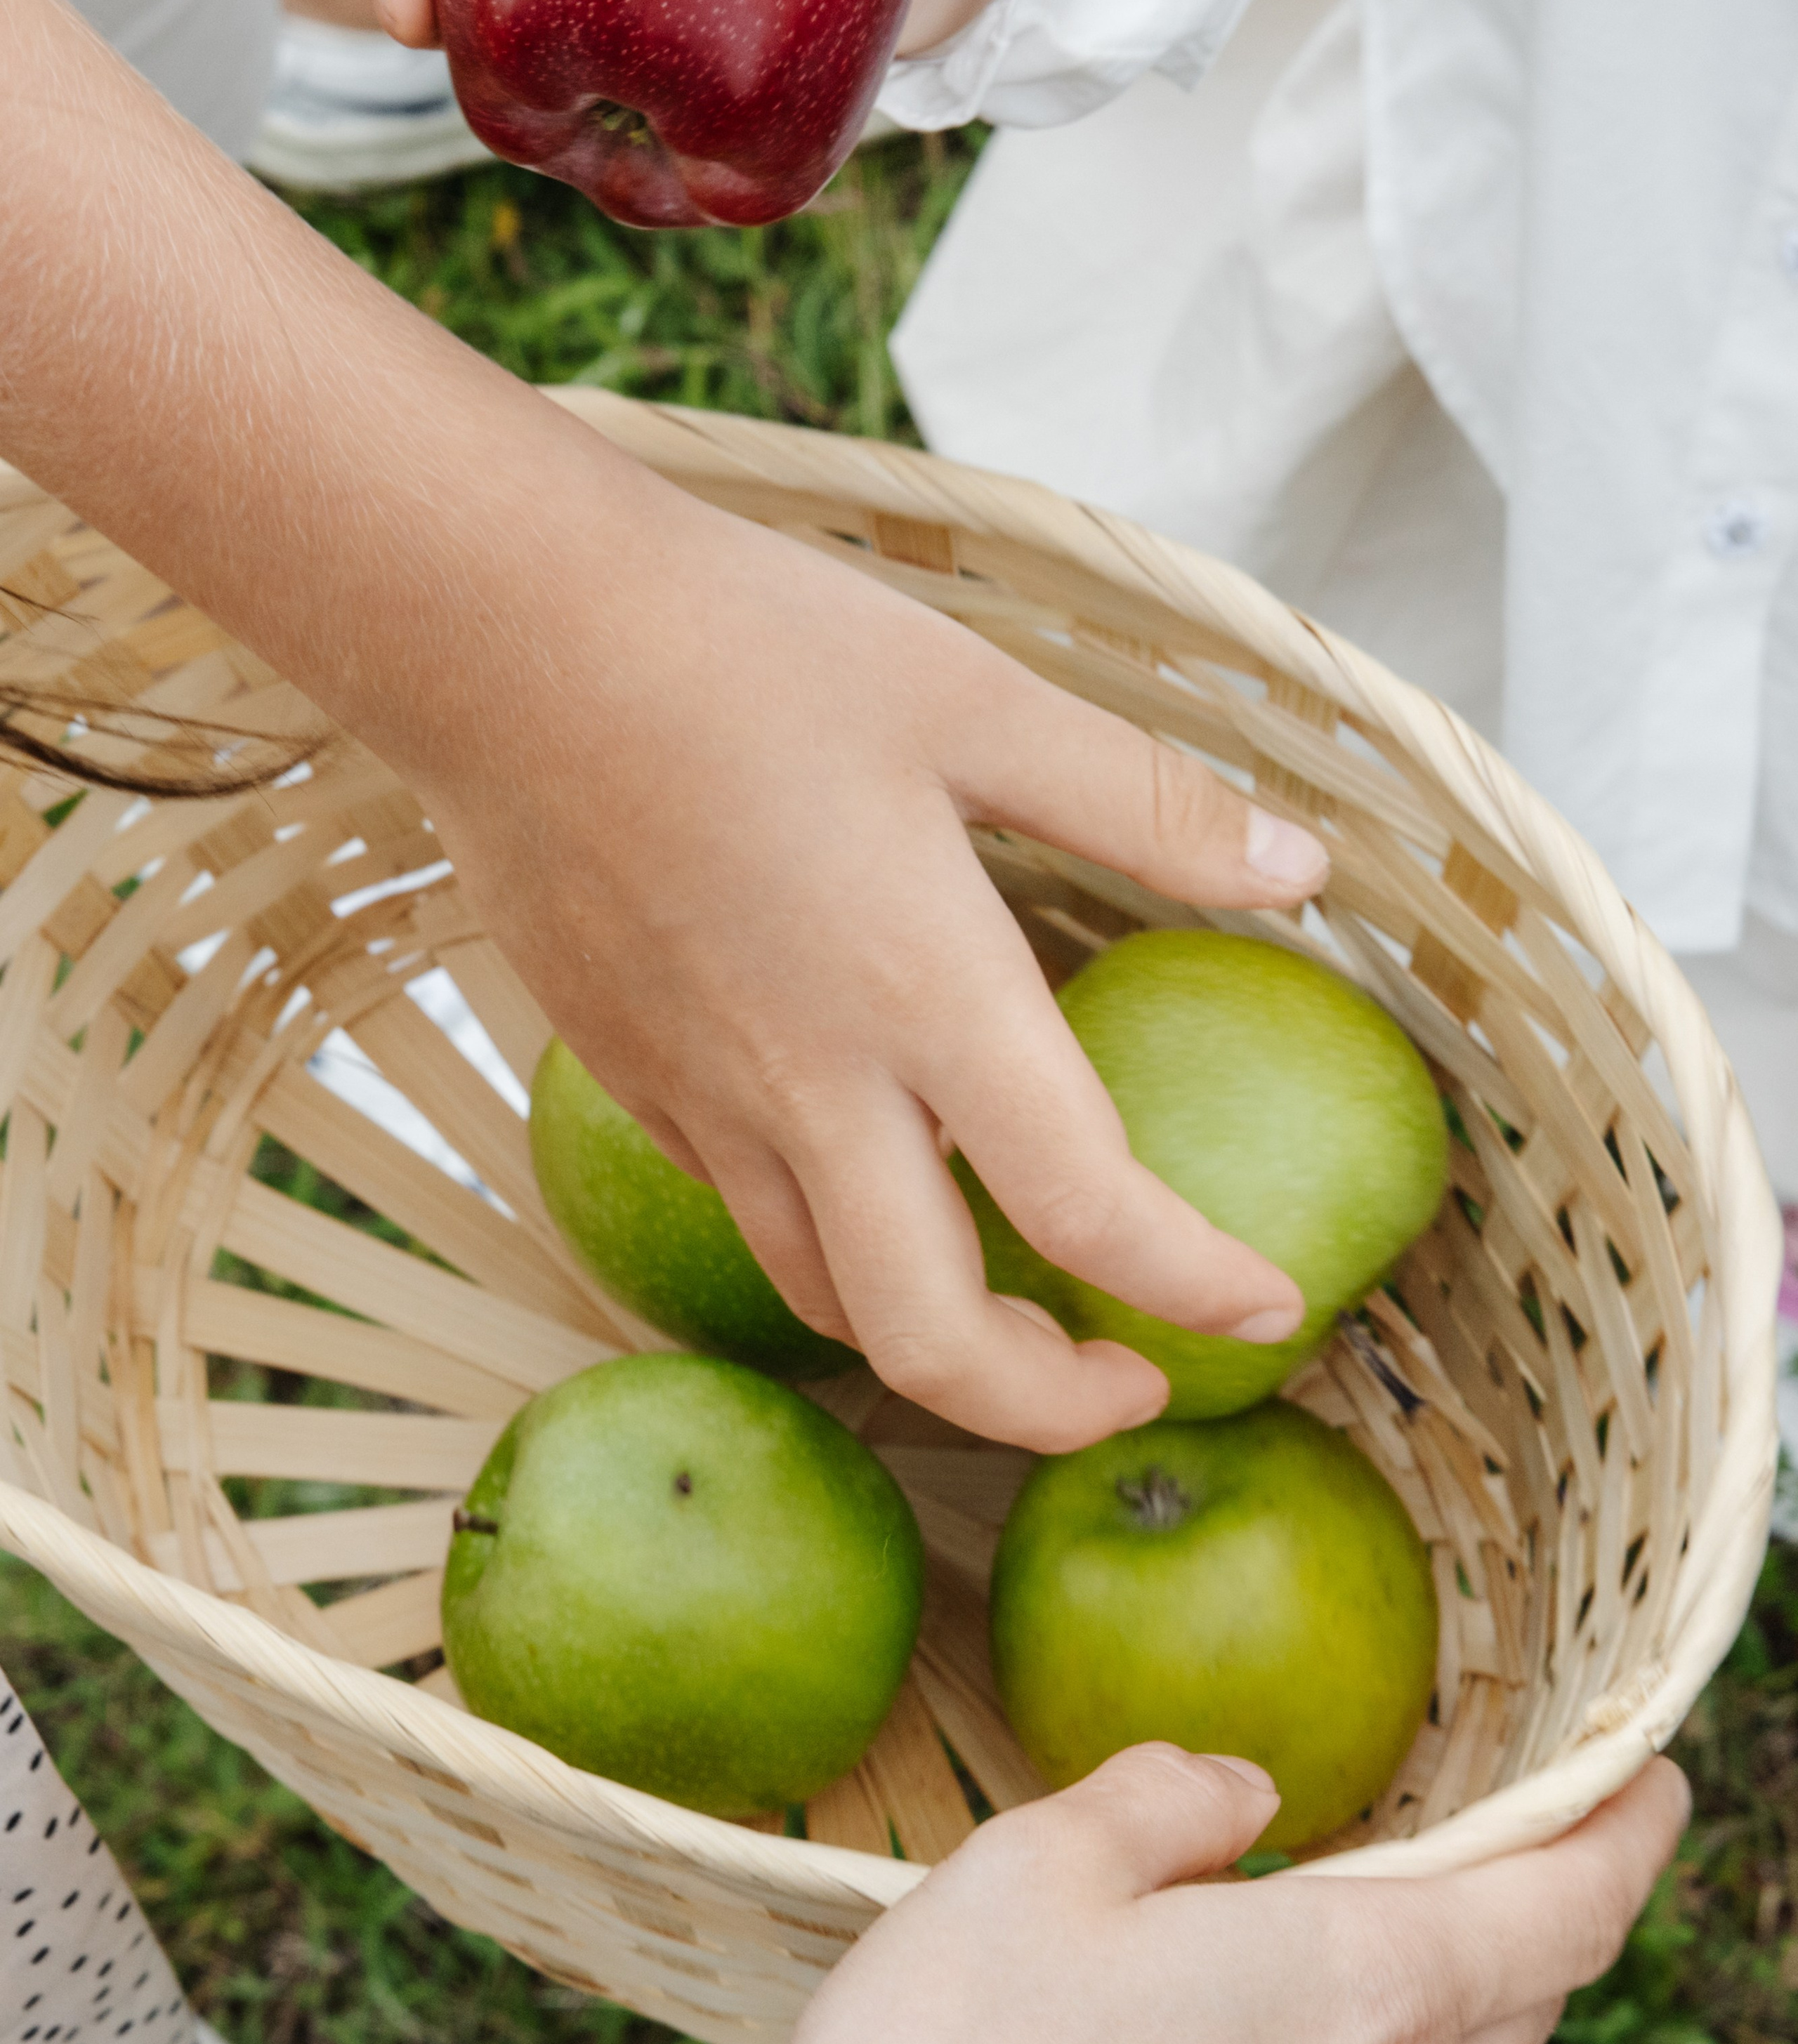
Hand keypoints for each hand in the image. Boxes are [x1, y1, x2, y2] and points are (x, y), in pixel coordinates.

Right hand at [422, 479, 1323, 1448]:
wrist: (501, 638)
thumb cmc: (743, 647)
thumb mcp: (977, 696)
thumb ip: (1147, 803)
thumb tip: (1304, 867)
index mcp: (925, 993)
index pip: (1086, 1207)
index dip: (1195, 1284)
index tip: (1267, 1305)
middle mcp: (813, 1087)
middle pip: (930, 1345)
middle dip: (1047, 1405)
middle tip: (1128, 1380)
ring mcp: (707, 1103)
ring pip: (825, 1304)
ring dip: (937, 1345)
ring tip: (1015, 1315)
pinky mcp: (634, 1085)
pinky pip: (748, 1215)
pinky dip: (835, 1248)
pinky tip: (876, 1179)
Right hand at [455, 1751, 1687, 2043]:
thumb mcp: (1035, 1862)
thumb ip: (1165, 1801)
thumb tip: (1247, 1802)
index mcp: (1359, 1990)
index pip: (1569, 1908)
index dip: (1628, 1834)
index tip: (1657, 1782)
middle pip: (1502, 2013)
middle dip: (1508, 1930)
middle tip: (1462, 1866)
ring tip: (1246, 2004)